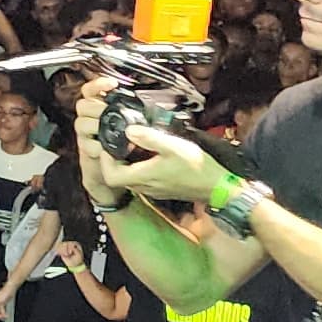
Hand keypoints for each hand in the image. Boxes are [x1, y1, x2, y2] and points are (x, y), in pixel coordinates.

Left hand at [88, 111, 223, 210]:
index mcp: (143, 177)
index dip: (104, 161)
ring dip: (126, 164)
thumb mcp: (173, 146)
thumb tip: (128, 130)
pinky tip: (148, 156)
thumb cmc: (197, 167)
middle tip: (120, 143)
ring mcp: (153, 191)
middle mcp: (145, 187)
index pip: (110, 176)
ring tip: (134, 146)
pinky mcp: (161, 191)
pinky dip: (138, 169)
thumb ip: (150, 138)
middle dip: (113, 160)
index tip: (109, 145)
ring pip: (129, 179)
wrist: (217, 187)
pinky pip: (141, 181)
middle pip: (116, 177)